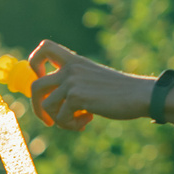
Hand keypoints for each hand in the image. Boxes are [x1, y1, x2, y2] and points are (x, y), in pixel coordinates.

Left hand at [25, 39, 146, 126]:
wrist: (139, 95)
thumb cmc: (118, 91)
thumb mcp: (92, 79)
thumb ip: (72, 83)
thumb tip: (48, 102)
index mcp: (75, 61)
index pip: (44, 48)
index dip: (35, 63)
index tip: (41, 78)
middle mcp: (70, 69)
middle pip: (35, 85)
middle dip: (37, 107)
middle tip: (49, 119)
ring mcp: (72, 82)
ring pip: (47, 106)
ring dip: (60, 120)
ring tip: (78, 121)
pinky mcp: (77, 97)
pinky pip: (60, 118)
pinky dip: (71, 125)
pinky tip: (87, 122)